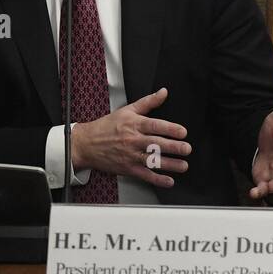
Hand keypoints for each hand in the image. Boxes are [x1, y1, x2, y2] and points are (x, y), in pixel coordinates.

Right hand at [71, 88, 189, 187]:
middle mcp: (133, 140)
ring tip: (183, 165)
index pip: (154, 126)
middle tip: (186, 149)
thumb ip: (148, 102)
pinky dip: (156, 179)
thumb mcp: (127, 110)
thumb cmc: (107, 126)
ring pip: (152, 161)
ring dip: (169, 164)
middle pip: (155, 144)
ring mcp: (130, 155)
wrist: (85, 143)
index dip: (169, 129)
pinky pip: (144, 175)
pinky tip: (168, 181)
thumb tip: (163, 92)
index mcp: (134, 124)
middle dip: (173, 147)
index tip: (182, 132)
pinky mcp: (127, 168)